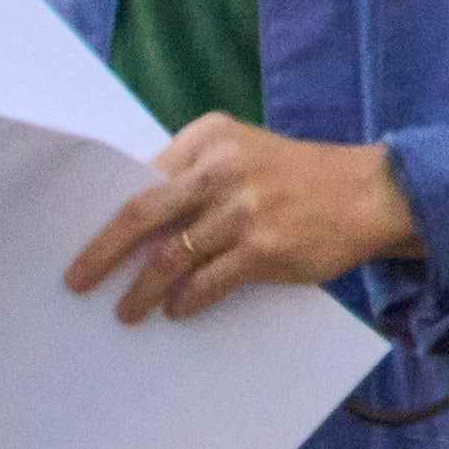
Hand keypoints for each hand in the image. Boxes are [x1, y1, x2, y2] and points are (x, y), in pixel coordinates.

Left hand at [66, 115, 416, 321]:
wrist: (374, 193)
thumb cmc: (295, 177)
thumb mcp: (242, 153)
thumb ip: (191, 175)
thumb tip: (128, 221)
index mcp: (208, 137)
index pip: (139, 177)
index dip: (104, 214)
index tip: (75, 239)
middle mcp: (222, 168)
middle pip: (140, 214)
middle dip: (101, 253)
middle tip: (76, 281)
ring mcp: (244, 209)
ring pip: (170, 257)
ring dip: (141, 291)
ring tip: (126, 311)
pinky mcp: (266, 247)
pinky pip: (207, 282)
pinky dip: (185, 301)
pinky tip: (175, 311)